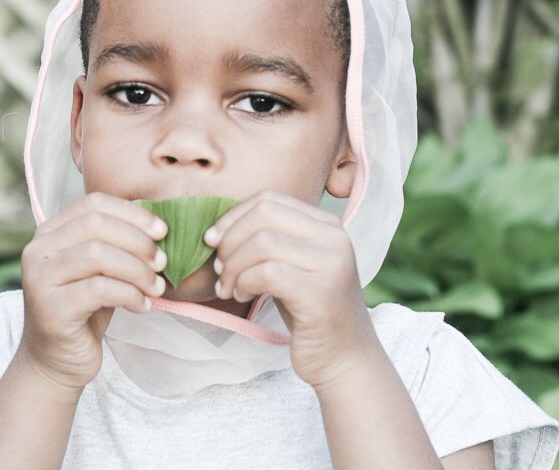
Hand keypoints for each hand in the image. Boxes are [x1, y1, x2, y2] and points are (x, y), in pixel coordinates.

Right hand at [18, 193, 167, 390]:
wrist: (57, 361)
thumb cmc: (86, 310)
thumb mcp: (102, 269)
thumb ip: (117, 243)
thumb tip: (158, 225)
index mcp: (50, 231)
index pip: (94, 203)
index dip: (133, 213)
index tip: (162, 231)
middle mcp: (38, 249)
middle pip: (96, 224)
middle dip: (138, 241)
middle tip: (162, 262)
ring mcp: (39, 278)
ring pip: (97, 253)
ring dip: (137, 269)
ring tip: (156, 287)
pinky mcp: (49, 308)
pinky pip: (99, 288)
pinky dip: (130, 294)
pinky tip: (142, 306)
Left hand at [206, 190, 378, 388]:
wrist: (345, 360)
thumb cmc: (309, 313)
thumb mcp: (291, 266)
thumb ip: (268, 240)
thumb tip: (217, 231)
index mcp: (327, 225)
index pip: (269, 199)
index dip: (233, 216)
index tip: (213, 241)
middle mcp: (335, 237)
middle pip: (264, 214)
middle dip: (230, 240)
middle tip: (220, 269)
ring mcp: (332, 264)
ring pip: (262, 242)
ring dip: (233, 266)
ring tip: (229, 288)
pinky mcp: (320, 293)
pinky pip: (267, 273)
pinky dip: (244, 283)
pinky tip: (241, 297)